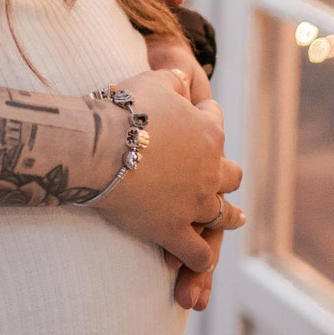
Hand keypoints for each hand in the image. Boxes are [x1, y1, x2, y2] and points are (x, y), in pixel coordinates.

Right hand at [93, 68, 243, 273]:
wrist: (99, 146)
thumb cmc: (123, 110)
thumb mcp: (153, 81)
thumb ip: (173, 78)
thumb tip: (182, 72)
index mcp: (209, 133)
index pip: (215, 121)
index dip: (206, 118)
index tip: (199, 119)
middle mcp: (210, 170)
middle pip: (231, 174)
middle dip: (227, 174)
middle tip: (225, 178)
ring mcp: (195, 203)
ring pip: (223, 215)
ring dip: (229, 217)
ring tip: (234, 218)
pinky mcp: (174, 230)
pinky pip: (197, 252)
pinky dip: (201, 259)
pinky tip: (200, 261)